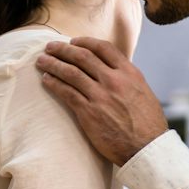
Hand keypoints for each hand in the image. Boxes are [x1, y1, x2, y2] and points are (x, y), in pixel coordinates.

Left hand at [34, 37, 168, 165]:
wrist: (146, 147)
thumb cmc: (147, 123)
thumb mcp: (142, 92)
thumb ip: (126, 80)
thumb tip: (112, 72)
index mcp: (129, 73)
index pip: (104, 48)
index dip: (85, 42)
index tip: (73, 41)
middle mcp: (114, 80)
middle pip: (83, 56)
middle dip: (63, 49)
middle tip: (50, 47)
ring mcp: (100, 95)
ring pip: (71, 72)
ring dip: (53, 64)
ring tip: (41, 61)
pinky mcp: (89, 112)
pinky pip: (66, 92)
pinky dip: (54, 83)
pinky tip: (46, 80)